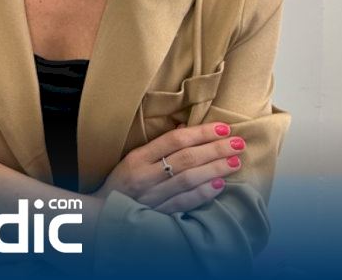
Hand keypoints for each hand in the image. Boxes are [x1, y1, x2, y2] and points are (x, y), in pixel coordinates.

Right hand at [96, 122, 244, 213]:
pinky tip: (219, 184)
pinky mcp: (158, 214)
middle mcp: (145, 176)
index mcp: (138, 158)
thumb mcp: (133, 159)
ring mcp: (152, 196)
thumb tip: (185, 129)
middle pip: (185, 158)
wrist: (103, 214)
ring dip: (214, 169)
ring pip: (188, 179)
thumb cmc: (122, 183)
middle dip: (215, 149)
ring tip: (234, 161)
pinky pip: (184, 203)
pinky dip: (202, 193)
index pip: (174, 140)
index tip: (224, 127)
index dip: (201, 133)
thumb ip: (159, 146)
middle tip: (238, 142)